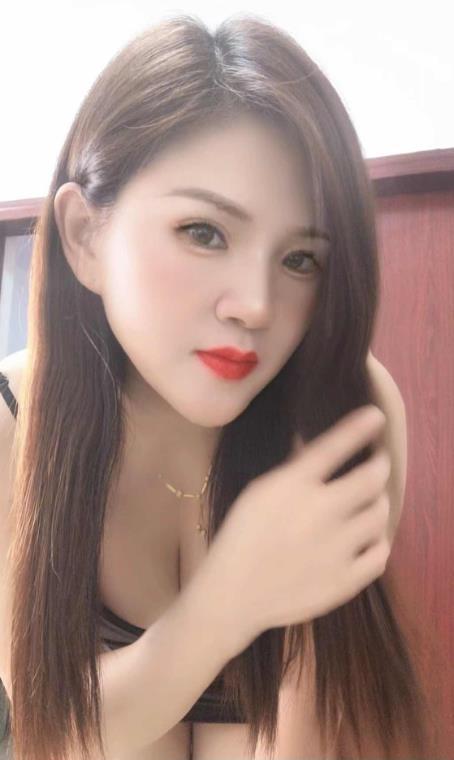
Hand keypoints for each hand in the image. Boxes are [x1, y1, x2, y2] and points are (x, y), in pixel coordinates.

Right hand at [204, 405, 390, 652]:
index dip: (359, 427)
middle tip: (377, 465)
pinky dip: (379, 541)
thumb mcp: (258, 493)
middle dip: (379, 466)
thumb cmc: (241, 537)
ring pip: (380, 514)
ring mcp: (336, 548)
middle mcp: (320, 512)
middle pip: (371, 478)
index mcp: (292, 486)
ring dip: (379, 502)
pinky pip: (381, 553)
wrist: (233, 595)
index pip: (334, 446)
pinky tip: (367, 538)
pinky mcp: (346, 580)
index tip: (375, 416)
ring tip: (370, 503)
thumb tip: (320, 447)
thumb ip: (293, 470)